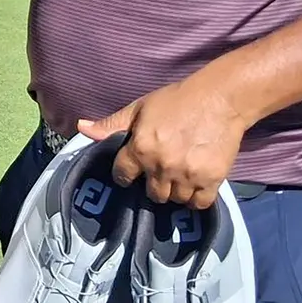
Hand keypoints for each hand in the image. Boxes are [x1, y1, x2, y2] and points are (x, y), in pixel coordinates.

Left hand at [78, 74, 249, 209]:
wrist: (220, 99)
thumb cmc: (177, 100)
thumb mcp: (140, 107)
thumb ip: (111, 124)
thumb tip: (81, 128)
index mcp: (141, 147)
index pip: (122, 175)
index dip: (126, 173)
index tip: (133, 171)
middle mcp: (162, 165)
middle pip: (151, 194)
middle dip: (153, 184)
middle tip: (162, 170)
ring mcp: (187, 175)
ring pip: (174, 199)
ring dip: (175, 191)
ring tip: (179, 175)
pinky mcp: (211, 180)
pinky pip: (198, 203)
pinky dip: (196, 198)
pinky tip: (195, 184)